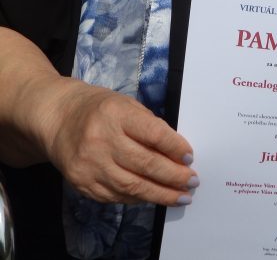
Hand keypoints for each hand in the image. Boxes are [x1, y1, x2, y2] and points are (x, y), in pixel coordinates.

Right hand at [39, 80, 197, 205]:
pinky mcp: (82, 183)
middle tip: (192, 181)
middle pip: (145, 164)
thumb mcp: (125, 104)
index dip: (175, 147)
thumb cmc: (98, 108)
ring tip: (180, 196)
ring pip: (132, 187)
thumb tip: (176, 152)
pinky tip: (153, 197)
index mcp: (115, 114)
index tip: (190, 157)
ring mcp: (90, 165)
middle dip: (173, 176)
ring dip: (161, 194)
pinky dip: (139, 198)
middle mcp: (101, 140)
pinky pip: (116, 196)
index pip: (153, 134)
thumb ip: (148, 125)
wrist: (57, 118)